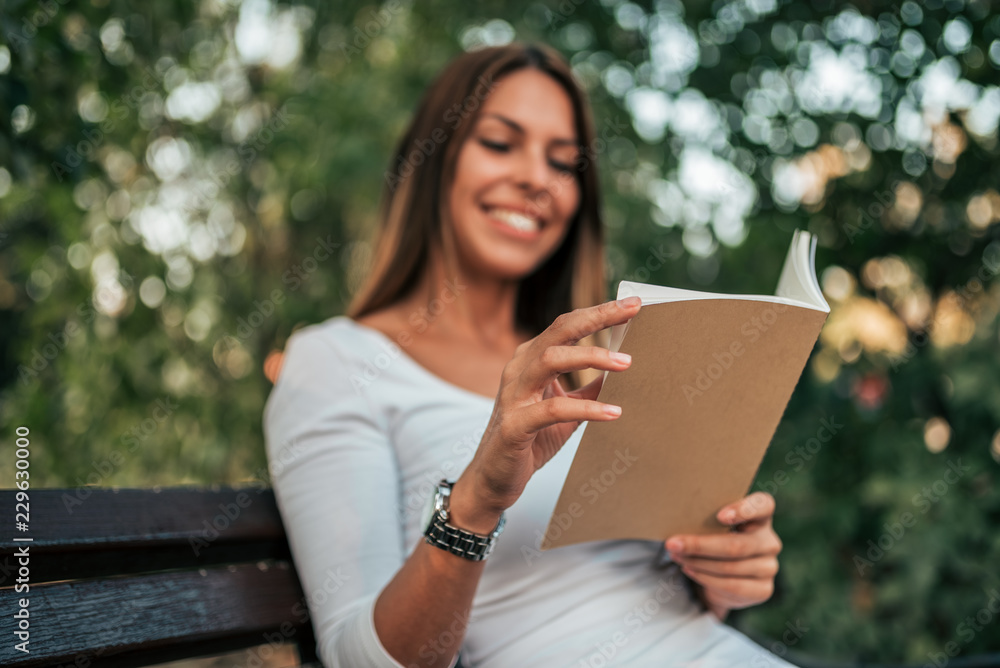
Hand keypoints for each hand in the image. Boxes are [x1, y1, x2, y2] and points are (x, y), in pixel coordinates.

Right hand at [459, 297, 641, 517]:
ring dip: (590, 357)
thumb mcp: (566, 410)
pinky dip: (585, 409)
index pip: (566, 325)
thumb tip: (623, 372)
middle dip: (597, 318)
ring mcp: (514, 396)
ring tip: (626, 363)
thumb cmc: (530, 440)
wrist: (493, 478)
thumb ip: (588, 391)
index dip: (598, 312)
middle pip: (559, 331)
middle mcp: (519, 370)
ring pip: (551, 360)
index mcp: (530, 360)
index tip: (633, 303)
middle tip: (631, 311)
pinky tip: (613, 412)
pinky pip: (552, 410)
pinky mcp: (515, 426)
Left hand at [665, 492, 781, 620]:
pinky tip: (688, 569)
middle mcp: (769, 541)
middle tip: (672, 543)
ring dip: (697, 562)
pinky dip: (705, 578)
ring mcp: (769, 567)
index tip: (719, 516)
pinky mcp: (763, 589)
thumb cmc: (716, 537)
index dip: (744, 510)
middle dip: (700, 545)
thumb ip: (708, 518)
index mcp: (761, 516)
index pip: (763, 505)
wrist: (725, 576)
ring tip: (676, 556)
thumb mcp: (714, 524)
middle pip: (736, 545)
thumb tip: (677, 517)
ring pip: (729, 567)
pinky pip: (731, 585)